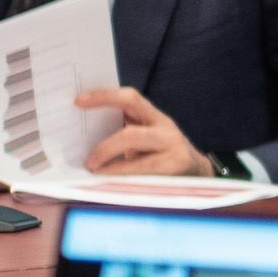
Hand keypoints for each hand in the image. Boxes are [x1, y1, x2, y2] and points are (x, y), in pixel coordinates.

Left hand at [77, 87, 213, 177]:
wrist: (199, 172)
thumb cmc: (162, 155)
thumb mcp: (147, 139)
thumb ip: (124, 132)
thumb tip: (85, 135)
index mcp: (154, 117)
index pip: (130, 98)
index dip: (104, 97)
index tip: (78, 101)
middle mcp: (166, 129)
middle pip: (132, 133)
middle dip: (105, 148)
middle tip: (88, 160)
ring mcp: (174, 148)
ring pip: (139, 152)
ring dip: (112, 162)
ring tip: (96, 171)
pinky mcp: (177, 166)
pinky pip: (145, 170)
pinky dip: (124, 175)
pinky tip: (112, 180)